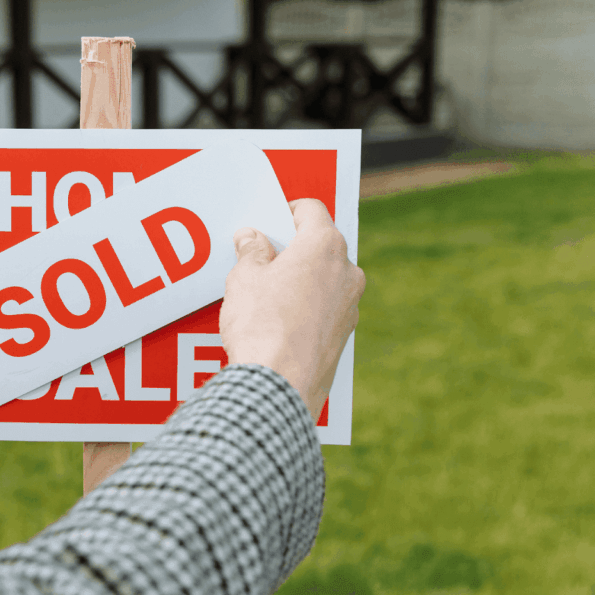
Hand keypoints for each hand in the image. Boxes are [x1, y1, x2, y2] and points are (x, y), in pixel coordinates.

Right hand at [219, 199, 365, 417]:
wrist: (278, 384)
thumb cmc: (262, 326)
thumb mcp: (244, 279)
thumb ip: (251, 252)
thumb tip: (252, 239)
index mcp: (324, 246)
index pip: (311, 210)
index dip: (286, 211)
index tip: (270, 221)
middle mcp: (346, 272)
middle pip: (321, 245)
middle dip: (293, 248)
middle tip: (261, 258)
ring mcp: (349, 305)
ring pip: (325, 279)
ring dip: (301, 279)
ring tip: (266, 294)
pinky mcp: (344, 335)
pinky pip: (325, 308)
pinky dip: (307, 307)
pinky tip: (279, 321)